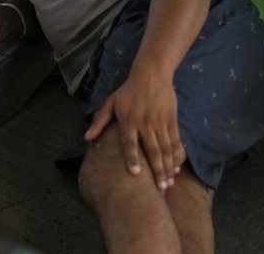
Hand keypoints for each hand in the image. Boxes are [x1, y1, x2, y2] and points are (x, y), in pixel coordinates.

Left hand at [83, 65, 184, 190]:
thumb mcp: (111, 103)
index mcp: (129, 120)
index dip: (132, 158)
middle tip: (159, 189)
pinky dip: (176, 155)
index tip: (135, 174)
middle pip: (152, 150)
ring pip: (165, 148)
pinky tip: (176, 168)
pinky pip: (175, 141)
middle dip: (157, 170)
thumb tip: (87, 138)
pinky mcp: (171, 120)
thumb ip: (100, 121)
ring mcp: (160, 122)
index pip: (130, 142)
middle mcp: (145, 122)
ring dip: (168, 167)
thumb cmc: (128, 91)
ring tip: (168, 183)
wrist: (151, 74)